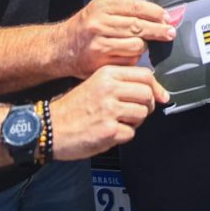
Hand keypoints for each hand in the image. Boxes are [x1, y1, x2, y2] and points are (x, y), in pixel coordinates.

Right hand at [49, 66, 167, 160]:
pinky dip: (123, 136)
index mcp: (107, 74)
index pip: (145, 75)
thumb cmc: (73, 108)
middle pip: (148, 94)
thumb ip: (121, 84)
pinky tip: (108, 133)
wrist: (48, 127)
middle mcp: (109, 89)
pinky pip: (131, 133)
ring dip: (134, 122)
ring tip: (118, 122)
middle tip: (134, 112)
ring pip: (142, 114)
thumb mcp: (95, 84)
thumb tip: (157, 91)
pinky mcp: (109, 130)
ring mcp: (110, 110)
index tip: (160, 96)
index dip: (155, 87)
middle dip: (146, 106)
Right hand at [60, 0, 175, 76]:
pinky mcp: (100, 62)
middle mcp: (99, 23)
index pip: (135, 6)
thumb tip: (157, 15)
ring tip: (138, 46)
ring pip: (136, 45)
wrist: (59, 48)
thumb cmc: (84, 29)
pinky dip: (133, 59)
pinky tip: (127, 56)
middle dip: (158, 30)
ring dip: (143, 46)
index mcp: (101, 7)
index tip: (167, 18)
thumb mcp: (99, 11)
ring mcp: (99, 43)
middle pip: (138, 26)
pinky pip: (128, 61)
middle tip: (170, 33)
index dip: (155, 12)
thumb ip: (124, 11)